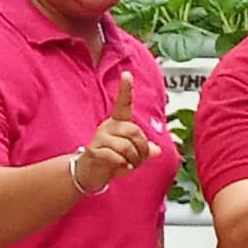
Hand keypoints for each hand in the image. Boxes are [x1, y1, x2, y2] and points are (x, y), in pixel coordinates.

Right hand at [74, 76, 154, 193]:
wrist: (91, 173)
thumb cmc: (113, 160)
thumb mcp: (133, 155)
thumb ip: (145, 150)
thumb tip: (156, 150)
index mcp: (118, 123)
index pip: (123, 104)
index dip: (125, 90)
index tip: (127, 74)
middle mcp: (108, 126)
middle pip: (134, 131)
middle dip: (142, 149)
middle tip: (139, 160)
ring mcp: (99, 138)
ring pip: (126, 146)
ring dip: (133, 159)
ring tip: (129, 164)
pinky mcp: (93, 150)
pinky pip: (115, 156)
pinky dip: (122, 164)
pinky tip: (120, 166)